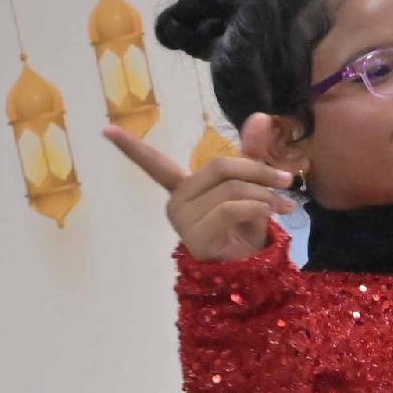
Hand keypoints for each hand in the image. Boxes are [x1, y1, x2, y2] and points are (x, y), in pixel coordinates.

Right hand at [109, 114, 298, 262]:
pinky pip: (231, 208)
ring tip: (285, 206)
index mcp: (183, 190)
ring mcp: (183, 222)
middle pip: (220, 167)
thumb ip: (252, 154)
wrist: (252, 275)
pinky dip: (258, 207)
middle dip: (258, 170)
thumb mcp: (252, 189)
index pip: (154, 165)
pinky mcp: (196, 238)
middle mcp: (176, 203)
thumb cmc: (246, 234)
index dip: (130, 148)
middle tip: (287, 180)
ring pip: (231, 189)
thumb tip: (258, 116)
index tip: (106, 130)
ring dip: (266, 194)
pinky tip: (272, 216)